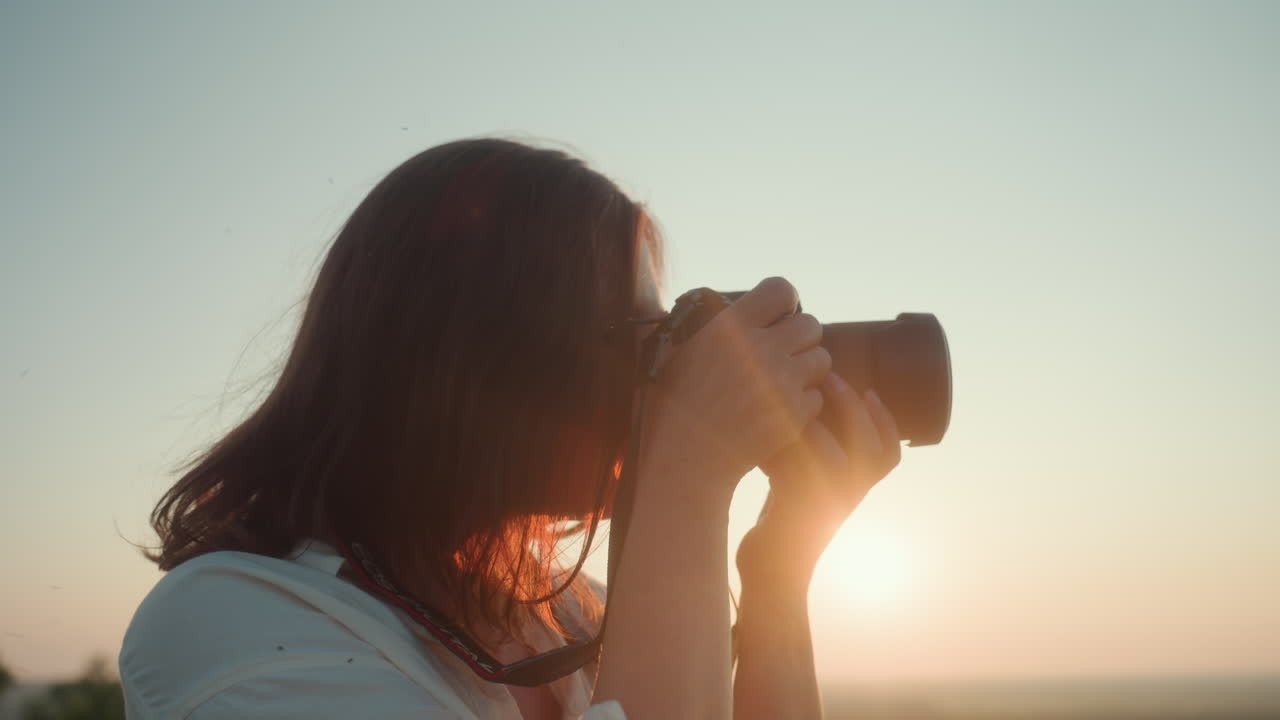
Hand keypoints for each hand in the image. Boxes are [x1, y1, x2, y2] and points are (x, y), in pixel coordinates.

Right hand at [640, 277, 831, 500]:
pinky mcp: (794, 413)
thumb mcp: (687, 351)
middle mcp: (760, 348)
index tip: (778, 317)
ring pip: (821, 359)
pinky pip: (817, 396)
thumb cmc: (677, 404)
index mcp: (730, 326)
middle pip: (810, 324)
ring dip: (806, 370)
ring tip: (780, 384)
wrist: (686, 458)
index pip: (781, 289)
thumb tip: (749, 311)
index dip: (785, 302)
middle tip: (783, 355)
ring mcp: (781, 381)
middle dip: (800, 339)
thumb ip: (721, 326)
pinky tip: (776, 412)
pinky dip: (802, 404)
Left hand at [736, 371, 901, 592]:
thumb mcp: (808, 489)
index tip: (871, 391)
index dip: (886, 422)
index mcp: (855, 491)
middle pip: (871, 448)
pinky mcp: (796, 511)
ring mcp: (825, 506)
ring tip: (801, 396)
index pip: (889, 455)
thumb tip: (804, 408)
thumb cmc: (784, 527)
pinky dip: (785, 444)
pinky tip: (770, 429)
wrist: (772, 577)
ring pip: (835, 456)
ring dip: (819, 421)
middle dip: (853, 406)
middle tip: (831, 376)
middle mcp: (848, 498)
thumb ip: (814, 457)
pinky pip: (797, 469)